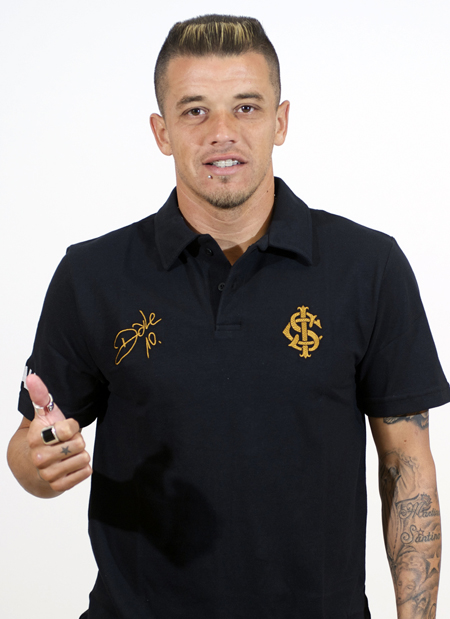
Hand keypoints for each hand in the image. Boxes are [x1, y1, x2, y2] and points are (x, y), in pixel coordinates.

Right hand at [26, 374, 91, 492]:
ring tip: (68, 454)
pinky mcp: (58, 486)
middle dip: (77, 441)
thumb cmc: (46, 435)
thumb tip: (32, 377)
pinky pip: (85, 473)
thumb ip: (41, 395)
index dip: (72, 426)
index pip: (70, 428)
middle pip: (79, 444)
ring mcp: (48, 474)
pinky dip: (83, 468)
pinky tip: (71, 465)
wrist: (35, 464)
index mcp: (36, 437)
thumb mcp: (44, 414)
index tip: (64, 429)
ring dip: (80, 455)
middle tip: (66, 443)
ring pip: (84, 458)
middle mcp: (39, 457)